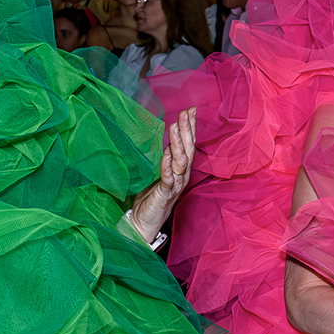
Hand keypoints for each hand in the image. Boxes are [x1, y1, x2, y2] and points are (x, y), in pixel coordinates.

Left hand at [128, 107, 196, 242]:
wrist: (143, 223)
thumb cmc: (150, 197)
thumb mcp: (157, 174)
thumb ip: (163, 160)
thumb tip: (164, 142)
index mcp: (181, 170)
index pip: (188, 145)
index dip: (190, 128)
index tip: (191, 110)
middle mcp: (182, 176)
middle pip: (188, 150)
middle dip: (187, 130)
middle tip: (185, 113)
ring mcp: (175, 186)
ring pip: (181, 162)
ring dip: (177, 143)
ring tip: (174, 127)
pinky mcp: (165, 195)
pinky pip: (168, 179)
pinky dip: (167, 166)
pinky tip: (166, 154)